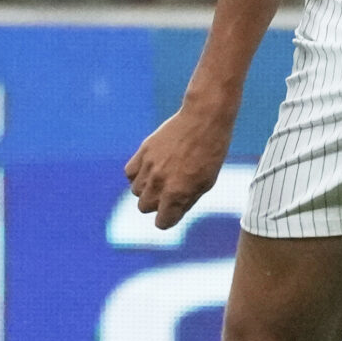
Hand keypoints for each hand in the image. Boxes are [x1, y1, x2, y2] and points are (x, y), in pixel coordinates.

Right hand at [124, 99, 234, 229]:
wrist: (204, 118)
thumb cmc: (211, 152)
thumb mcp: (206, 183)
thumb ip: (186, 201)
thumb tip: (170, 213)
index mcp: (177, 193)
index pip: (162, 222)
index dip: (169, 218)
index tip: (175, 210)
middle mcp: (159, 182)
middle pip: (144, 207)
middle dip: (157, 203)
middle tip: (170, 190)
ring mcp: (149, 166)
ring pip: (136, 191)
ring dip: (147, 188)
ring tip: (163, 175)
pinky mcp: (143, 151)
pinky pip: (130, 173)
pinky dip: (138, 174)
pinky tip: (151, 167)